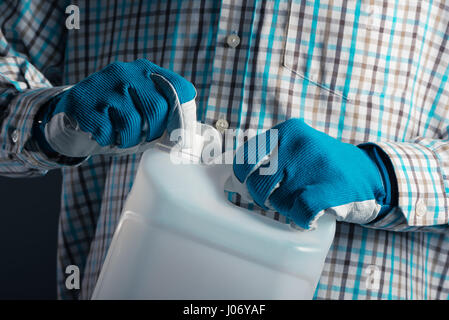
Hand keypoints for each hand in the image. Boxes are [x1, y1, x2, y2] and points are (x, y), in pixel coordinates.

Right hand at [38, 59, 195, 156]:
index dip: (182, 115)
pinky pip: (107, 131)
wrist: (70, 118)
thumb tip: (187, 136)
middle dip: (153, 131)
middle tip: (140, 136)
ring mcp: (103, 85)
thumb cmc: (114, 120)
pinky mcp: (83, 103)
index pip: (179, 88)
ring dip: (128, 139)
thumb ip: (163, 116)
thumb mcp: (141, 111)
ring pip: (132, 122)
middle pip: (157, 108)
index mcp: (145, 71)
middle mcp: (125, 72)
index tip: (179, 135)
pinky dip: (107, 140)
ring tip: (118, 135)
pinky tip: (100, 133)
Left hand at [233, 118, 387, 228]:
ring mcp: (314, 166)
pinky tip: (307, 216)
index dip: (242, 175)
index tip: (246, 182)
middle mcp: (299, 145)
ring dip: (286, 207)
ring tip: (300, 201)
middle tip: (272, 198)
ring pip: (278, 200)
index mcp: (288, 131)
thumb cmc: (323, 163)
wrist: (369, 174)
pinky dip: (300, 219)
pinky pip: (300, 212)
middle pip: (259, 182)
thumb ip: (269, 156)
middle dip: (262, 196)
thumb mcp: (297, 146)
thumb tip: (237, 181)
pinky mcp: (329, 189)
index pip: (247, 156)